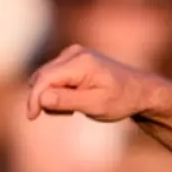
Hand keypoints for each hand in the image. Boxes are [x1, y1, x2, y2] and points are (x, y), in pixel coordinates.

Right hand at [26, 45, 160, 122]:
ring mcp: (72, 54)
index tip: (32, 117)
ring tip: (75, 108)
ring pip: (45, 78)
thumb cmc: (121, 100)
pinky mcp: (72, 59)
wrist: (140, 91)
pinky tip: (75, 99)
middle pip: (42, 78)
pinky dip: (58, 90)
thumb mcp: (96, 105)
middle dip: (45, 99)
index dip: (34, 99)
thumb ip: (68, 101)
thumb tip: (42, 98)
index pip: (44, 79)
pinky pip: (53, 76)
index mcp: (81, 62)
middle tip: (68, 114)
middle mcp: (74, 53)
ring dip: (52, 96)